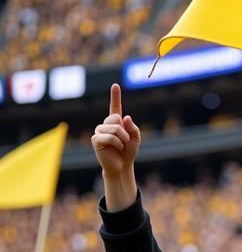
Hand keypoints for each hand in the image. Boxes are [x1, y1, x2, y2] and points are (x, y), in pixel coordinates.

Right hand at [91, 84, 140, 205]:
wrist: (122, 166)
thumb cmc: (128, 152)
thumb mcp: (136, 139)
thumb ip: (133, 128)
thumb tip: (125, 117)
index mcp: (116, 123)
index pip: (115, 107)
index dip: (115, 96)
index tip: (116, 85)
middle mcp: (106, 124)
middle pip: (116, 119)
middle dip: (125, 131)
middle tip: (125, 141)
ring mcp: (99, 131)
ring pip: (114, 128)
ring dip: (122, 139)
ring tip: (121, 146)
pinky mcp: (96, 140)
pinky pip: (109, 137)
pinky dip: (117, 143)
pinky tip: (116, 148)